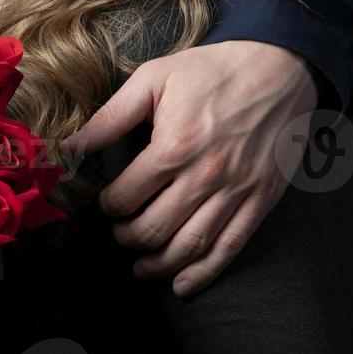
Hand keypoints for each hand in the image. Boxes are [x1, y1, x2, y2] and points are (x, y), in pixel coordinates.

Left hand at [59, 40, 318, 297]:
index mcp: (174, 146)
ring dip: (158, 265)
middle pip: (155, 229)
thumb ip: (110, 117)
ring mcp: (237, 192)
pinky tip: (182, 285)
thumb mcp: (154, 79)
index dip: (108, 207)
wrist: (281, 68)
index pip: (127, 196)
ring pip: (190, 247)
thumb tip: (71, 147)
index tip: (105, 204)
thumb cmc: (212, 71)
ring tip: (140, 267)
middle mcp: (206, 175)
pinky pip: (230, 247)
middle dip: (127, 238)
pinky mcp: (261, 200)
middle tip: (118, 234)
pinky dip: (204, 274)